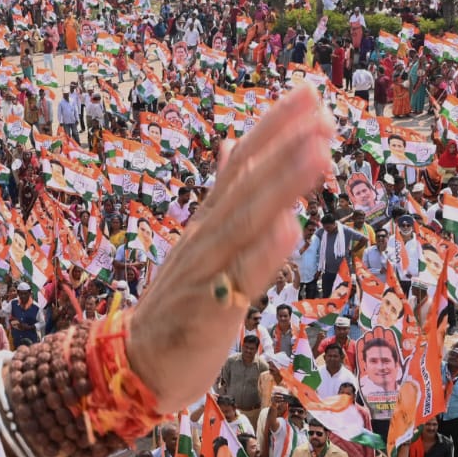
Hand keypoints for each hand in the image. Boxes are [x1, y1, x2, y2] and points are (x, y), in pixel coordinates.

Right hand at [126, 85, 333, 412]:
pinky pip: (239, 278)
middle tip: (321, 110)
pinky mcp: (208, 310)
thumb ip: (221, 193)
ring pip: (246, 221)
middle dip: (284, 145)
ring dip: (283, 185)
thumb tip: (232, 142)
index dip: (272, 127)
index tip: (309, 93)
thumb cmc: (180, 302)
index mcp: (208, 221)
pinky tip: (291, 227)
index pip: (239, 162)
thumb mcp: (203, 241)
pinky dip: (263, 252)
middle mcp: (206, 237)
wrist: (136, 363)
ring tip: (320, 153)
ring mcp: (205, 271)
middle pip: (246, 183)